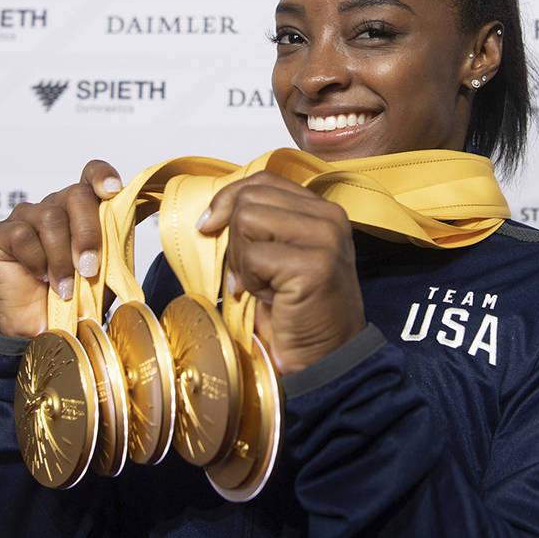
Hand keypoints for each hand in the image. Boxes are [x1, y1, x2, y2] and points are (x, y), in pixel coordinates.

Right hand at [0, 161, 122, 337]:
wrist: (42, 325)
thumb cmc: (77, 293)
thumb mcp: (106, 268)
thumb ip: (116, 241)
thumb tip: (136, 217)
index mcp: (84, 208)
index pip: (92, 174)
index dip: (102, 176)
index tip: (113, 191)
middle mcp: (56, 205)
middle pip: (75, 196)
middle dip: (87, 234)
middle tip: (89, 269)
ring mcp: (27, 216)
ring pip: (50, 218)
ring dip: (62, 257)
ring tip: (65, 287)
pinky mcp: (1, 233)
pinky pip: (22, 235)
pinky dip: (36, 260)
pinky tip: (41, 277)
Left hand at [198, 171, 364, 373]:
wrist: (324, 357)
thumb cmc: (298, 311)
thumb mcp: (278, 256)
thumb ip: (261, 225)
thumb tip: (213, 213)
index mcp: (322, 210)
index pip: (263, 180)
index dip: (228, 199)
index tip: (209, 224)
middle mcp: (329, 217)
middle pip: (250, 198)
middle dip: (235, 238)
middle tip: (250, 273)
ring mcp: (326, 238)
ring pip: (247, 220)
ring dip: (243, 260)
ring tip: (264, 285)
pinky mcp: (314, 265)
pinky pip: (254, 257)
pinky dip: (251, 282)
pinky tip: (271, 299)